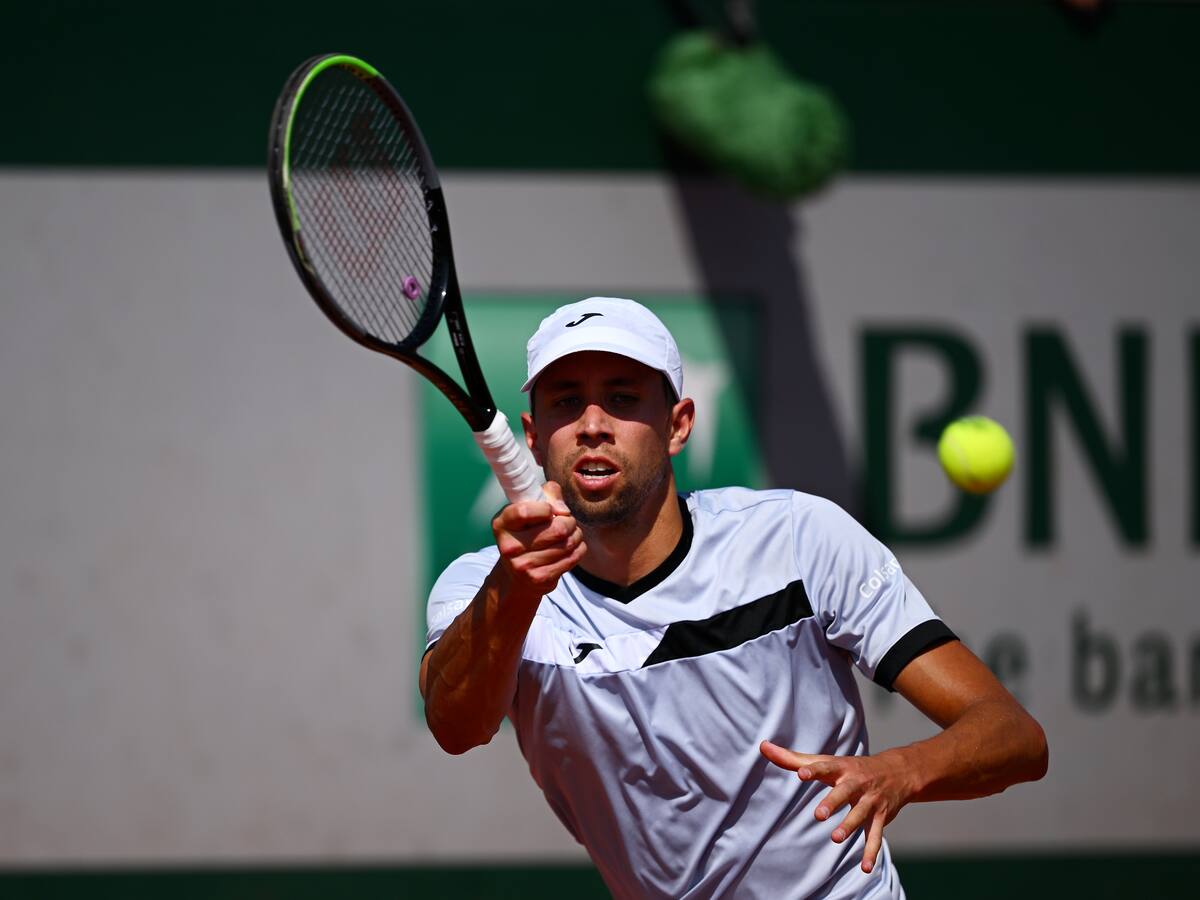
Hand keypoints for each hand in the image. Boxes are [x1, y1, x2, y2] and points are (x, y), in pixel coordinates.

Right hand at [492, 481, 585, 601]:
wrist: (518, 574)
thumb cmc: (527, 532)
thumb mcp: (530, 509)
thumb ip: (547, 495)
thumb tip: (562, 509)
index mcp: (502, 523)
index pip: (525, 511)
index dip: (546, 508)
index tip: (551, 510)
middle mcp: (509, 546)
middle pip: (557, 529)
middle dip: (569, 521)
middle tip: (568, 521)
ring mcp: (523, 565)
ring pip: (567, 543)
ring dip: (576, 535)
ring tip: (571, 534)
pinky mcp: (539, 578)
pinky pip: (572, 558)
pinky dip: (578, 549)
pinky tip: (572, 547)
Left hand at [760, 740, 914, 873]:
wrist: (897, 772)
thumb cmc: (851, 767)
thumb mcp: (826, 761)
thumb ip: (793, 758)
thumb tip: (763, 747)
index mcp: (840, 768)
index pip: (825, 767)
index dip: (813, 770)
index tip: (801, 774)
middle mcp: (856, 783)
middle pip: (844, 792)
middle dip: (833, 802)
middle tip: (819, 815)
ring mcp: (869, 801)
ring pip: (860, 814)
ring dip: (849, 826)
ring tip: (835, 838)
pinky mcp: (880, 817)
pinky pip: (876, 835)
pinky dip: (872, 852)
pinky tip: (865, 868)